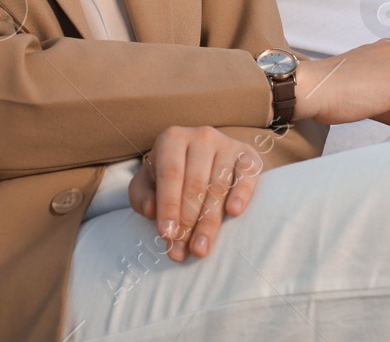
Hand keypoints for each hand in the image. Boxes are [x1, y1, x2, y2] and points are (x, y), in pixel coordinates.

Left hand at [128, 126, 262, 262]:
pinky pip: (247, 175)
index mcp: (172, 139)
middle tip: (183, 252)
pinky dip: (241, 193)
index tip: (166, 234)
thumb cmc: (171, 173)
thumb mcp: (147, 182)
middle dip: (188, 222)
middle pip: (195, 184)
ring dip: (209, 222)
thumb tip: (152, 210)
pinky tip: (234, 212)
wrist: (202, 154)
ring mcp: (227, 144)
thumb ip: (141, 196)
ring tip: (201, 249)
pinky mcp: (248, 155)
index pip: (170, 174)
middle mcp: (201, 137)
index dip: (168, 206)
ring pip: (219, 186)